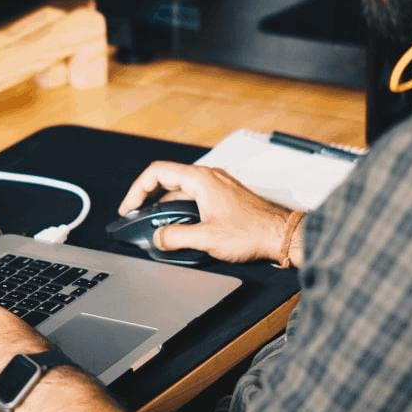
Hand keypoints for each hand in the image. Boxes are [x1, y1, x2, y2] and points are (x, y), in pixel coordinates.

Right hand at [119, 161, 290, 263]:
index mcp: (200, 179)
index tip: (130, 207)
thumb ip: (175, 237)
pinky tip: (180, 225)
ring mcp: (217, 185)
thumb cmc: (253, 231)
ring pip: (181, 189)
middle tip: (136, 214)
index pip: (157, 173)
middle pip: (167, 179)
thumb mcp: (207, 238)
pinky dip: (180, 208)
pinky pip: (194, 196)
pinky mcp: (224, 196)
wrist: (282, 235)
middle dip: (148, 197)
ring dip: (165, 205)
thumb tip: (158, 238)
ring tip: (156, 224)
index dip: (137, 190)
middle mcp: (208, 177)